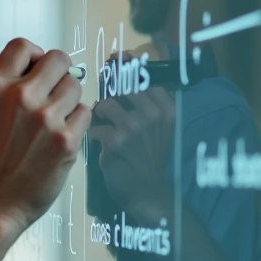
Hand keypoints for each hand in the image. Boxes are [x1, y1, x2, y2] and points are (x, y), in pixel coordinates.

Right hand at [0, 38, 90, 235]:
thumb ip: (5, 88)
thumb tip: (35, 68)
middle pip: (58, 60)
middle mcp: (20, 98)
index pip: (23, 46)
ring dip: (68, 100)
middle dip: (58, 73)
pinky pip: (85, 113)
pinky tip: (60, 138)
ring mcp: (45, 119)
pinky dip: (76, 123)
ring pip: (75, 86)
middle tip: (53, 90)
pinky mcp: (66, 141)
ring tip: (52, 122)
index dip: (34, 54)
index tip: (36, 67)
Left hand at [89, 61, 175, 221]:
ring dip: (100, 118)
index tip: (117, 66)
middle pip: (119, 88)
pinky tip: (106, 148)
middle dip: (111, 98)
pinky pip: (94, 128)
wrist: (149, 193)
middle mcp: (152, 114)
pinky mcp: (114, 142)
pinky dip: (96, 138)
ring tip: (108, 130)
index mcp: (166, 108)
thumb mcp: (160, 128)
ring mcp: (132, 127)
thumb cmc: (151, 159)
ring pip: (103, 106)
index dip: (125, 72)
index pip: (141, 77)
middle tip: (110, 112)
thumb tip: (121, 70)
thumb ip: (146, 103)